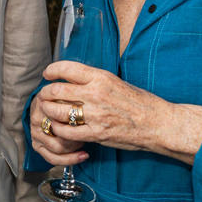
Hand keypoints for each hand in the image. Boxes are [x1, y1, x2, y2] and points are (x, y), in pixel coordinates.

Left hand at [35, 61, 201, 163]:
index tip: (47, 74)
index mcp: (101, 77)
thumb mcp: (117, 82)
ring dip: (48, 112)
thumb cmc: (140, 102)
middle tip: (44, 96)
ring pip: (57, 112)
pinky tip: (59, 128)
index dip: (52, 70)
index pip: (66, 68)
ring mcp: (95, 115)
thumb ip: (94, 80)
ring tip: (48, 112)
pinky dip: (58, 130)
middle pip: (56, 91)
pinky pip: (67, 132)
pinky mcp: (96, 133)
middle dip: (45, 93)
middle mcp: (95, 94)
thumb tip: (73, 79)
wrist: (158, 123)